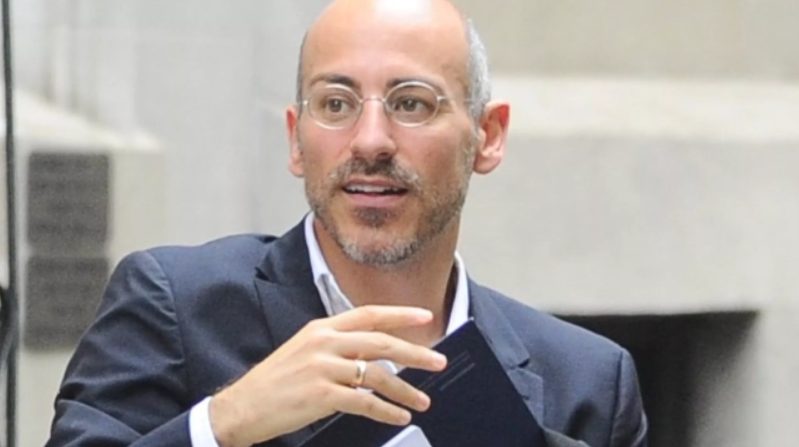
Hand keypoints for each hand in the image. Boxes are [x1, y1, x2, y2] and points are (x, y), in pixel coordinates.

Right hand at [208, 305, 447, 446]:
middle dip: (415, 353)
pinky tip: (398, 416)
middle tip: (438, 362)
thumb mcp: (304, 350)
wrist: (242, 406)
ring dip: (405, 390)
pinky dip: (386, 411)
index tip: (425, 316)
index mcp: (322, 328)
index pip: (368, 314)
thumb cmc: (275, 381)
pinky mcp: (321, 394)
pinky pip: (364, 402)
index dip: (400, 314)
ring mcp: (323, 368)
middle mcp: (324, 343)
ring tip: (422, 401)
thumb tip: (373, 351)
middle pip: (381, 342)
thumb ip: (336, 345)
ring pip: (377, 375)